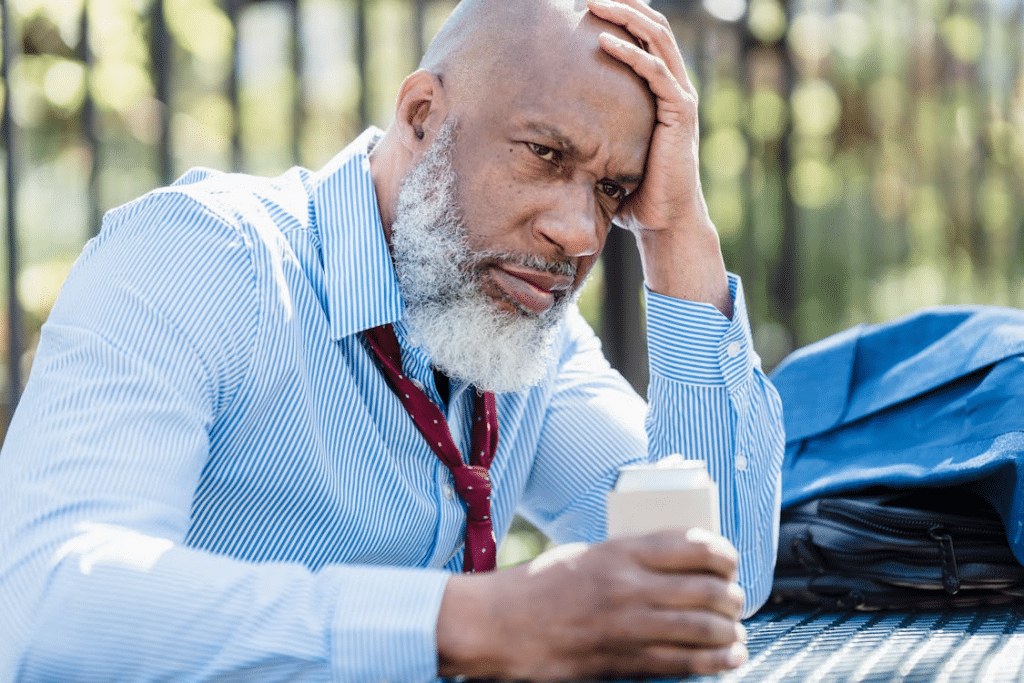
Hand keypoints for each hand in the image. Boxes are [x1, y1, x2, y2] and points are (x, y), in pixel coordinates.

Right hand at [436, 528, 747, 679]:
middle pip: (706, 589)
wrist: (500, 624)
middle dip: (733, 597)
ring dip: (730, 631)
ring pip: (703, 628)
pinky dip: (715, 661)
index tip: (730, 561)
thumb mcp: (589, 553)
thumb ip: (632, 557)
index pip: (693, 546)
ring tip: (735, 632)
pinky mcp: (623, 660)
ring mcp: (628, 626)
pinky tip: (729, 658)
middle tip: (736, 600)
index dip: (724, 554)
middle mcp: (630, 586)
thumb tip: (679, 564)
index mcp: (620, 551)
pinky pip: (683, 662)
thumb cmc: (541, 585)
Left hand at [587, 0, 732, 315]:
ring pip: (657, 39)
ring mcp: (680, 97)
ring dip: (626, 16)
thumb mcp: (607, 151)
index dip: (620, 13)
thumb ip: (590, 132)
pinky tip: (605, 42)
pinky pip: (656, 73)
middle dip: (623, 2)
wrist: (663, 220)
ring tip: (594, 1)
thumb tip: (546, 130)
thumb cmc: (633, 191)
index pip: (643, 36)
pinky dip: (632, 54)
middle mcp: (674, 86)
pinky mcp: (680, 113)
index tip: (587, 0)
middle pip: (652, 26)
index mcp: (659, 89)